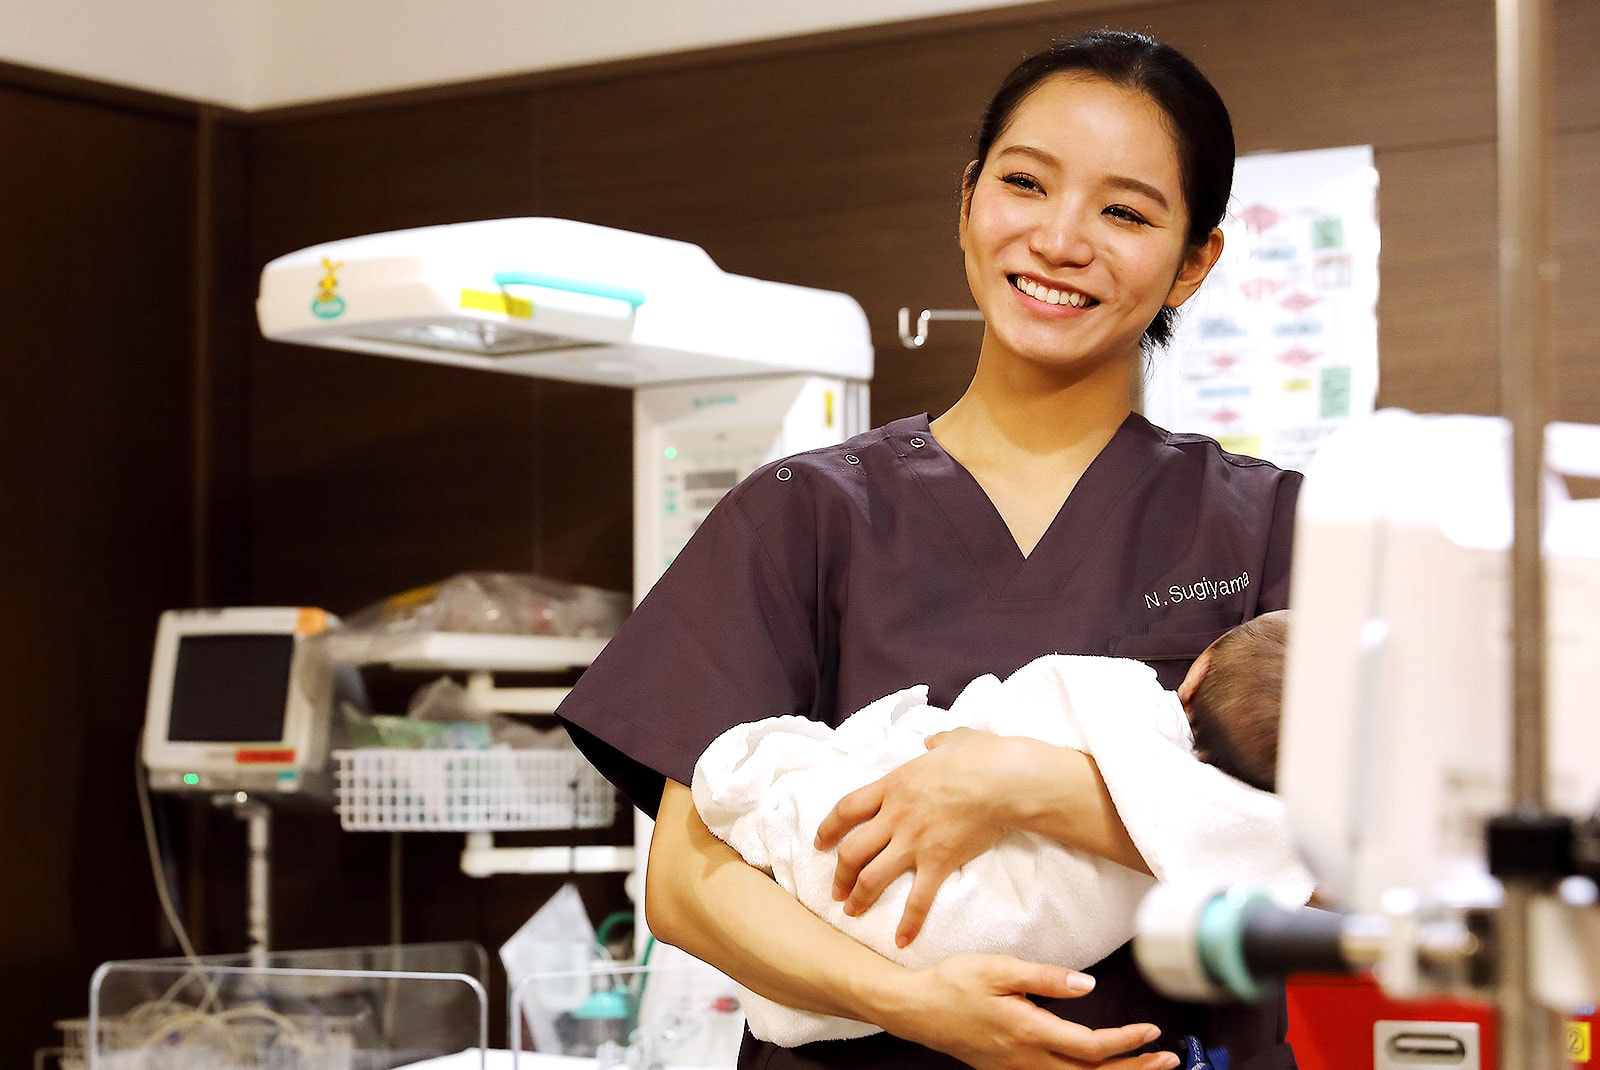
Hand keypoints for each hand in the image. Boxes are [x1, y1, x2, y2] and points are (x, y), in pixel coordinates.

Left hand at [814, 727, 1032, 946]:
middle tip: (836, 890)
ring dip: (859, 897)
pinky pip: (918, 900)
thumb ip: (938, 743)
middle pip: (852, 850)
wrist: (1006, 780)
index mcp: (894, 786)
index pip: (847, 809)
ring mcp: (915, 842)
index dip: (829, 828)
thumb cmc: (982, 756)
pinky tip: (901, 940)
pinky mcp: (938, 863)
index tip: (821, 842)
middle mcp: (896, 817)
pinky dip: (908, 923)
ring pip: (872, 877)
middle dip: (840, 874)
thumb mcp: (954, 739)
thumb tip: (933, 741)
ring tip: (852, 912)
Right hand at [889, 955, 1179, 1069]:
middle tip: (1168, 1060)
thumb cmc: (955, 983)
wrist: (917, 1010)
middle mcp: (1027, 1060)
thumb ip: (1046, 978)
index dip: (1126, 1042)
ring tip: (1147, 1068)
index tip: (1152, 1031)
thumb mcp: (1000, 968)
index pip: (1090, 1046)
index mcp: (1028, 1031)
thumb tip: (1088, 986)